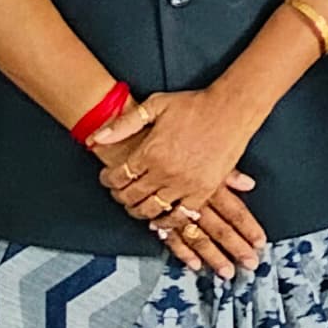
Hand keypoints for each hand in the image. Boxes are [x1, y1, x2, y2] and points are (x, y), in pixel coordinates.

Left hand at [90, 88, 267, 275]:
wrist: (231, 110)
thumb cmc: (194, 105)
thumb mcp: (155, 105)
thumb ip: (124, 124)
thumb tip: (96, 137)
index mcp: (150, 151)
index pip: (119, 176)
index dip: (108, 179)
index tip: (108, 178)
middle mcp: (164, 172)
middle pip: (131, 196)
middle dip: (120, 196)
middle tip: (119, 193)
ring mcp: (184, 185)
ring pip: (152, 210)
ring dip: (139, 211)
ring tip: (136, 206)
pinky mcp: (203, 192)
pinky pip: (180, 217)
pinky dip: (167, 223)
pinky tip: (160, 220)